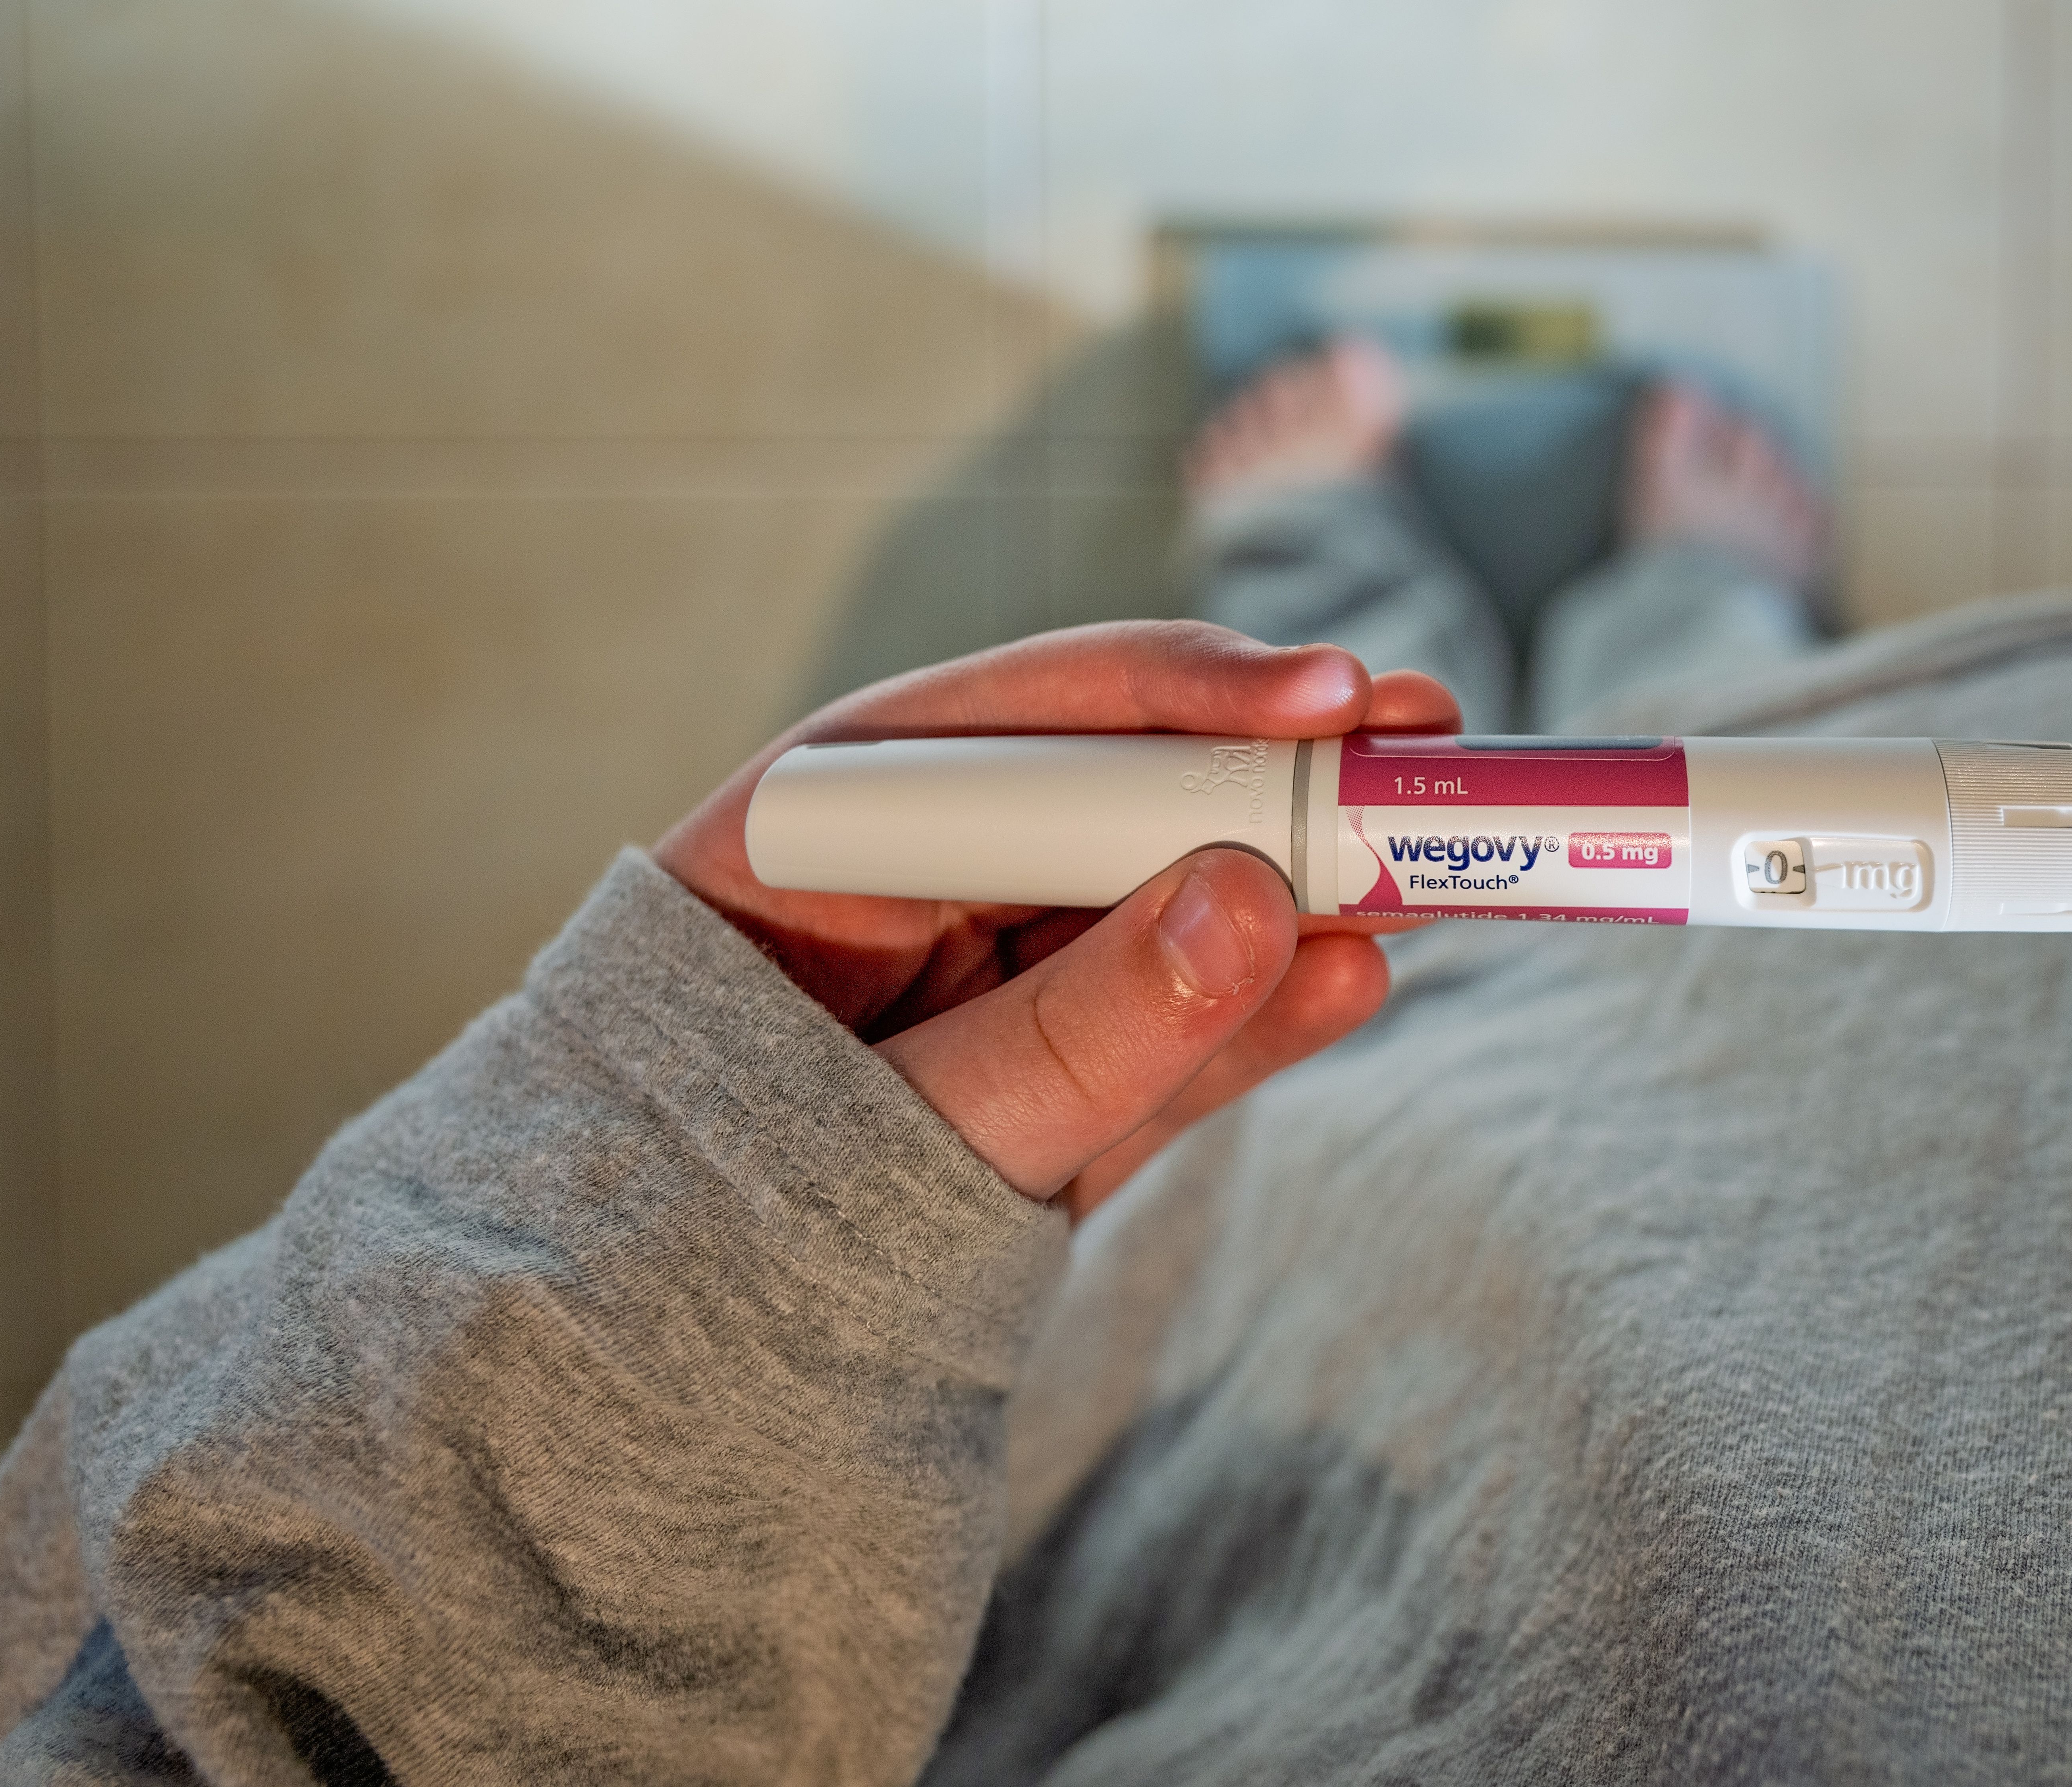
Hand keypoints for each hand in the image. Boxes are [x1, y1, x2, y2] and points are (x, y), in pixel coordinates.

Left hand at [654, 621, 1458, 1216]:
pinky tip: (1355, 980)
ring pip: (1177, 912)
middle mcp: (936, 877)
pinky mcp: (1061, 1088)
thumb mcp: (872, 1124)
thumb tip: (1248, 903)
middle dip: (1281, 775)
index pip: (1041, 712)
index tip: (1326, 696)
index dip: (1192, 692)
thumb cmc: (687, 1214)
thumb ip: (1064, 1031)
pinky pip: (1174, 1039)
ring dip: (1307, 888)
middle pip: (1134, 795)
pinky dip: (1263, 1015)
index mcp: (837, 816)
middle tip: (1431, 741)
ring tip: (1439, 864)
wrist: (632, 1379)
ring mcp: (1006, 982)